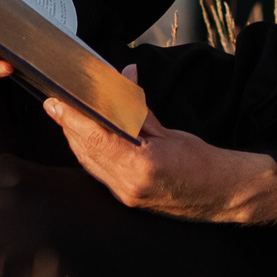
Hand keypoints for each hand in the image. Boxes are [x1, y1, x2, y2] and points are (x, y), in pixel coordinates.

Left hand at [44, 65, 276, 224]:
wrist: (221, 194)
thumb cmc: (202, 163)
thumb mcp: (169, 132)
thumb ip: (139, 108)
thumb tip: (125, 77)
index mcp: (142, 166)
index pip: (97, 138)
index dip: (72, 119)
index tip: (55, 104)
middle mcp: (129, 185)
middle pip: (87, 151)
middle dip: (70, 126)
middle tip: (58, 104)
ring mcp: (125, 195)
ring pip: (88, 163)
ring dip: (77, 139)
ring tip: (68, 117)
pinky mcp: (125, 199)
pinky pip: (98, 172)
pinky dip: (89, 152)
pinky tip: (86, 137)